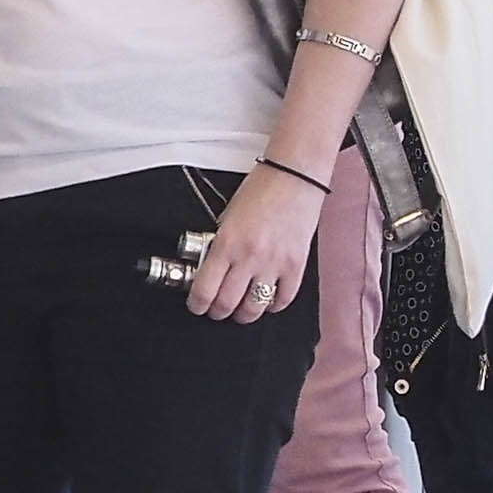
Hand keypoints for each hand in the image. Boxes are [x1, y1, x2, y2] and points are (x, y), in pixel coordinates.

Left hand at [185, 162, 326, 326]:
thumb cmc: (261, 190)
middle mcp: (249, 257)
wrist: (294, 177)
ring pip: (254, 308)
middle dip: (217, 312)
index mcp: (227, 243)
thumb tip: (209, 271)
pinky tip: (267, 301)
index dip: (197, 305)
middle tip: (216, 310)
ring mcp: (274, 264)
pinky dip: (272, 306)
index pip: (204, 289)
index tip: (197, 305)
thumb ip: (219, 245)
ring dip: (244, 315)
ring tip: (241, 311)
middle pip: (227, 304)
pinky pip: (282, 300)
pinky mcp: (296, 265)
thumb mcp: (227, 216)